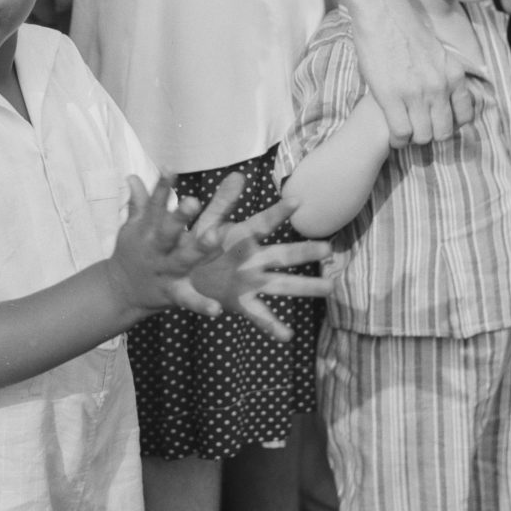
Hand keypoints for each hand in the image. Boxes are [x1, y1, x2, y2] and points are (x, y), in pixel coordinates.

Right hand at [107, 173, 245, 315]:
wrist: (118, 291)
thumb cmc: (132, 251)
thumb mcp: (133, 228)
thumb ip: (138, 203)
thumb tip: (133, 175)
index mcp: (146, 230)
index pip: (153, 205)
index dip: (162, 186)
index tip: (169, 168)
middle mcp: (155, 249)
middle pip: (167, 231)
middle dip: (179, 217)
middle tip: (193, 201)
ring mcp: (163, 271)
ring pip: (183, 259)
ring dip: (199, 249)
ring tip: (217, 237)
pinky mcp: (171, 293)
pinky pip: (188, 299)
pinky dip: (201, 305)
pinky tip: (217, 309)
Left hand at [184, 198, 332, 341]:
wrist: (180, 274)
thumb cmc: (197, 244)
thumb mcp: (206, 223)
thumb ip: (220, 203)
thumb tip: (238, 175)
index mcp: (243, 237)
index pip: (262, 222)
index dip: (277, 212)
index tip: (296, 200)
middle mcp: (253, 259)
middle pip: (282, 254)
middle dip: (304, 251)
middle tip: (330, 249)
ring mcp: (250, 282)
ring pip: (280, 284)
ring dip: (303, 285)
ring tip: (328, 288)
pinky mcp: (240, 302)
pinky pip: (258, 315)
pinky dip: (272, 325)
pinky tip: (287, 336)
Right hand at [351, 0, 472, 146]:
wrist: (382, 12)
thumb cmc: (405, 28)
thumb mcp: (438, 52)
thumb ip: (445, 74)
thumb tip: (448, 91)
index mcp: (454, 75)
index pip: (465, 117)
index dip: (451, 125)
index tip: (438, 122)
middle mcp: (440, 87)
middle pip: (443, 132)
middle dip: (431, 135)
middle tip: (418, 129)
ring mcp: (416, 93)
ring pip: (422, 136)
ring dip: (413, 138)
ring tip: (404, 132)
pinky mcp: (391, 97)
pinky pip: (401, 132)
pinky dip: (397, 138)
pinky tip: (392, 133)